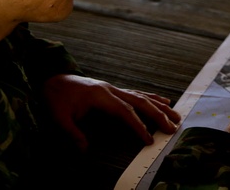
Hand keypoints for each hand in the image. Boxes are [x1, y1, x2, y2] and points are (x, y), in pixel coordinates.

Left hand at [42, 74, 179, 149]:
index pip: (125, 112)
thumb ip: (72, 133)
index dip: (139, 126)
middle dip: (159, 115)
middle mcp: (112, 90)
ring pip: (143, 96)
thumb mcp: (59, 118)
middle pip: (141, 101)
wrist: (53, 79)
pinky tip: (163, 101)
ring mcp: (114, 88)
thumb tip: (84, 150)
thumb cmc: (56, 98)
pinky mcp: (114, 90)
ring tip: (176, 115)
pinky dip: (152, 97)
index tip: (149, 139)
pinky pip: (137, 93)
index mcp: (101, 96)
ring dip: (160, 106)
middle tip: (173, 127)